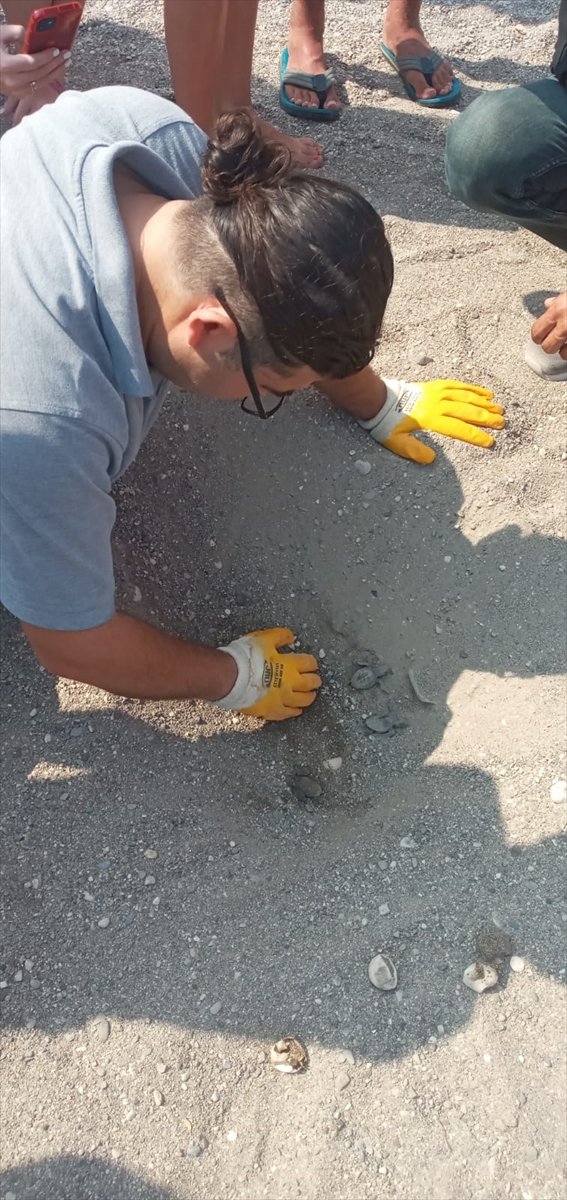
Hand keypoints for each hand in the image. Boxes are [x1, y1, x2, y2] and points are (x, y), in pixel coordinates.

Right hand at [0, 25, 68, 125]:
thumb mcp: (0, 35)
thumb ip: (15, 33)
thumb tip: (30, 36)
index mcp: (6, 66)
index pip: (32, 62)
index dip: (46, 57)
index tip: (57, 50)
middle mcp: (12, 81)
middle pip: (39, 74)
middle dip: (55, 64)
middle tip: (67, 55)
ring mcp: (15, 91)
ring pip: (40, 83)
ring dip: (55, 72)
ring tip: (66, 63)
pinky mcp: (18, 94)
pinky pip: (37, 88)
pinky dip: (47, 80)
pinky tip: (55, 71)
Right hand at [216, 627, 321, 719]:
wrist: (232, 678)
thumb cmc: (246, 657)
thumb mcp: (264, 638)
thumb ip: (279, 636)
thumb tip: (291, 637)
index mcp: (290, 664)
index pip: (308, 663)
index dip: (311, 663)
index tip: (311, 664)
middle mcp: (290, 683)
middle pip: (310, 683)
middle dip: (314, 681)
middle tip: (316, 681)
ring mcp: (282, 699)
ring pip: (302, 701)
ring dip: (308, 697)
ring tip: (310, 696)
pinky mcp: (272, 711)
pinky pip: (287, 714)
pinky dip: (294, 712)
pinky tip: (296, 711)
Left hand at [360, 378, 504, 464]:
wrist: (380, 400)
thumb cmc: (388, 424)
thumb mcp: (396, 442)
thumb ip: (413, 450)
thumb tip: (431, 459)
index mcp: (430, 418)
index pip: (457, 428)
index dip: (475, 435)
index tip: (489, 442)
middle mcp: (437, 403)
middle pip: (466, 410)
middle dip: (486, 418)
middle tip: (502, 423)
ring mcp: (438, 392)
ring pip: (466, 396)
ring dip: (484, 403)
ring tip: (499, 409)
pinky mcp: (437, 385)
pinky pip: (459, 385)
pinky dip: (474, 389)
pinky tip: (486, 394)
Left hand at [531, 293, 566, 359]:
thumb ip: (558, 301)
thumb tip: (548, 304)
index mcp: (558, 309)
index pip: (536, 331)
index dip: (538, 336)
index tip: (541, 336)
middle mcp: (565, 323)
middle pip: (547, 346)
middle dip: (550, 345)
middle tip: (556, 340)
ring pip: (563, 354)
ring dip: (565, 350)